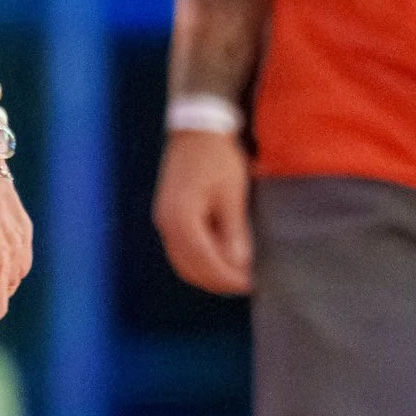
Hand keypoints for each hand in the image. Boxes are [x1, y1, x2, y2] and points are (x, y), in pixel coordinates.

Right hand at [152, 127, 253, 296]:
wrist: (197, 132)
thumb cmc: (217, 159)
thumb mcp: (232, 194)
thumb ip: (233, 231)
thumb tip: (239, 264)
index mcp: (181, 218)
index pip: (204, 261)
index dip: (228, 277)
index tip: (251, 283)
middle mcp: (166, 224)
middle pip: (189, 268)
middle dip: (217, 281)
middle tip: (246, 284)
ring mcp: (164, 221)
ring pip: (182, 263)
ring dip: (207, 274)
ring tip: (235, 275)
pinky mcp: (168, 217)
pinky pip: (180, 251)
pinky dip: (199, 262)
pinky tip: (219, 260)